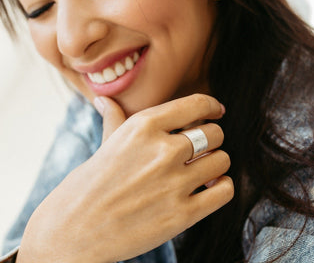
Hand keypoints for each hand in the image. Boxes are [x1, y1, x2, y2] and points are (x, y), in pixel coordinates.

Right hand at [17, 94, 232, 262]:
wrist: (73, 230)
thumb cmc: (90, 182)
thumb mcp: (105, 142)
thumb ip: (113, 117)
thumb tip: (103, 98)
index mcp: (145, 125)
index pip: (197, 104)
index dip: (212, 106)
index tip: (216, 112)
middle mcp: (163, 150)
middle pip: (215, 133)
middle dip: (212, 139)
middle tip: (201, 149)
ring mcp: (174, 183)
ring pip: (222, 160)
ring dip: (216, 164)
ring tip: (203, 170)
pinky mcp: (181, 215)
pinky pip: (224, 190)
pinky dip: (222, 187)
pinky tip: (209, 187)